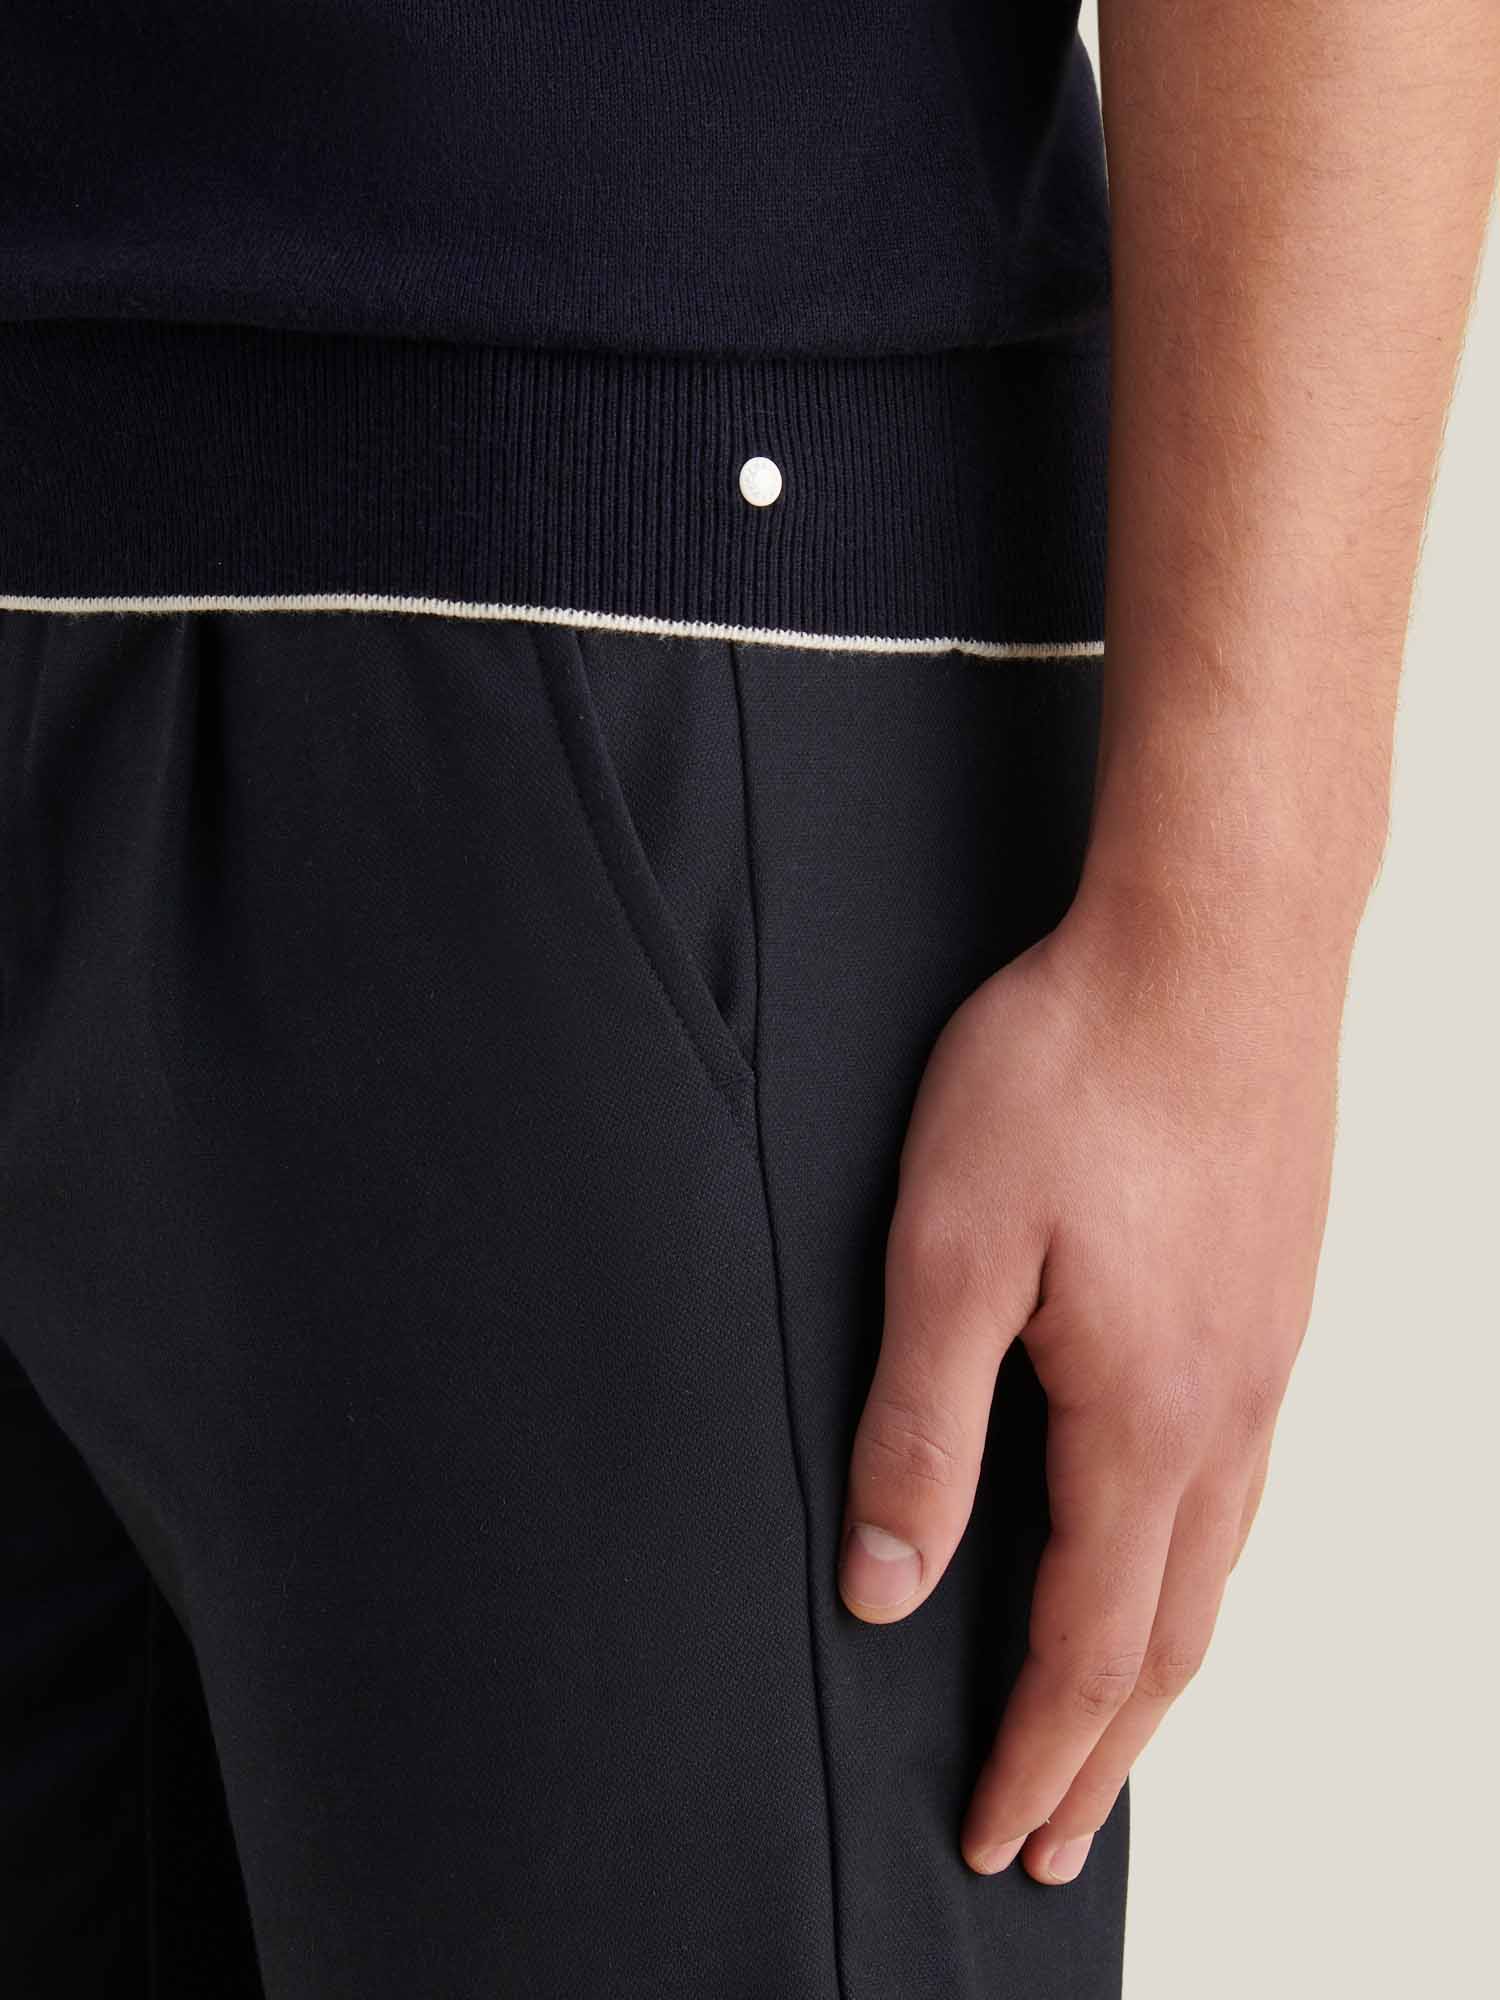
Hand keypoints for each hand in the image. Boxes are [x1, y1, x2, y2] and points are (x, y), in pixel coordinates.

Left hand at [837, 903, 1343, 1883]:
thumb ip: (918, 1427)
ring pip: (1218, 1567)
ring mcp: (1266, 1358)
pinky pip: (1244, 1487)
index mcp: (1144, 1421)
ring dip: (1157, 1672)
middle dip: (1102, 1755)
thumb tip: (885, 1587)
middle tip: (1054, 1841)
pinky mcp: (1272, 1301)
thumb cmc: (1074, 1072)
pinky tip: (1173, 1553)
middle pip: (1171, 1639)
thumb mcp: (949, 1247)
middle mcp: (1229, 1414)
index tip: (994, 1839)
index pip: (1088, 1647)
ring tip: (1111, 1733)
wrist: (1214, 944)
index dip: (1035, 1756)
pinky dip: (1197, 1571)